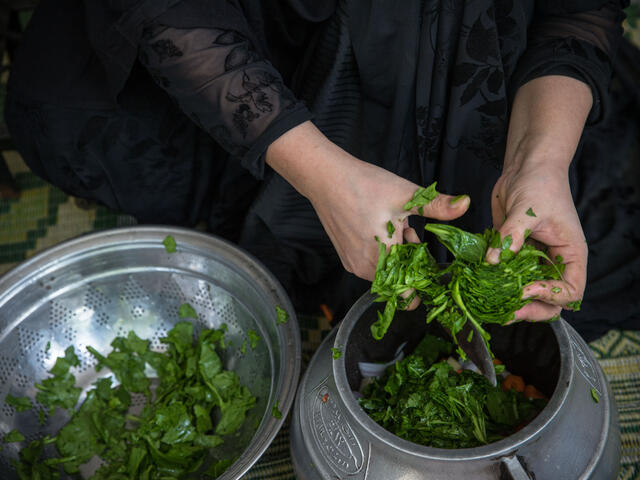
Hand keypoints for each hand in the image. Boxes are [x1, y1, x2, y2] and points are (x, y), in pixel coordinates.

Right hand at [265, 121, 469, 281]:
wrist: (326, 177)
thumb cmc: (363, 185)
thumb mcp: (406, 195)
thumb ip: (438, 207)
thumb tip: (466, 204)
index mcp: (382, 258)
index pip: (408, 294)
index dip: (423, 283)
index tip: (431, 265)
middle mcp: (364, 268)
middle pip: (400, 280)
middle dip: (413, 262)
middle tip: (413, 233)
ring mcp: (353, 264)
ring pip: (387, 270)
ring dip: (399, 254)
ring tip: (398, 226)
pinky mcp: (346, 256)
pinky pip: (372, 263)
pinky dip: (384, 251)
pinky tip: (384, 228)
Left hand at [486, 158, 586, 320]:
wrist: (526, 168)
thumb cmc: (540, 184)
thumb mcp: (528, 209)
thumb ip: (512, 236)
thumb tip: (495, 261)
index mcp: (570, 255)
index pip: (571, 290)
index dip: (551, 296)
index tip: (526, 289)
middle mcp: (553, 262)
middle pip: (550, 302)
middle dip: (530, 310)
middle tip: (507, 311)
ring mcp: (532, 261)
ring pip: (525, 293)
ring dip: (510, 301)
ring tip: (492, 305)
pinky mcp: (512, 255)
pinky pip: (505, 278)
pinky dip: (495, 285)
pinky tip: (480, 287)